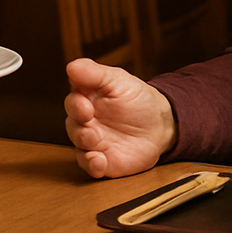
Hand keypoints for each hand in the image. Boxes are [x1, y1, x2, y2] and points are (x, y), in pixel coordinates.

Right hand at [63, 58, 175, 177]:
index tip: (85, 105)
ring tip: (93, 140)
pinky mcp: (102, 161)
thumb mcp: (117, 80)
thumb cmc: (136, 99)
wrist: (159, 125)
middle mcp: (85, 122)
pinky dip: (91, 165)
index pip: (73, 101)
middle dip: (78, 126)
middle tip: (89, 124)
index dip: (76, 104)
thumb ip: (94, 74)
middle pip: (72, 125)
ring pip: (78, 147)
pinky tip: (99, 161)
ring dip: (83, 144)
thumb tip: (71, 66)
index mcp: (86, 99)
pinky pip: (90, 166)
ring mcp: (93, 142)